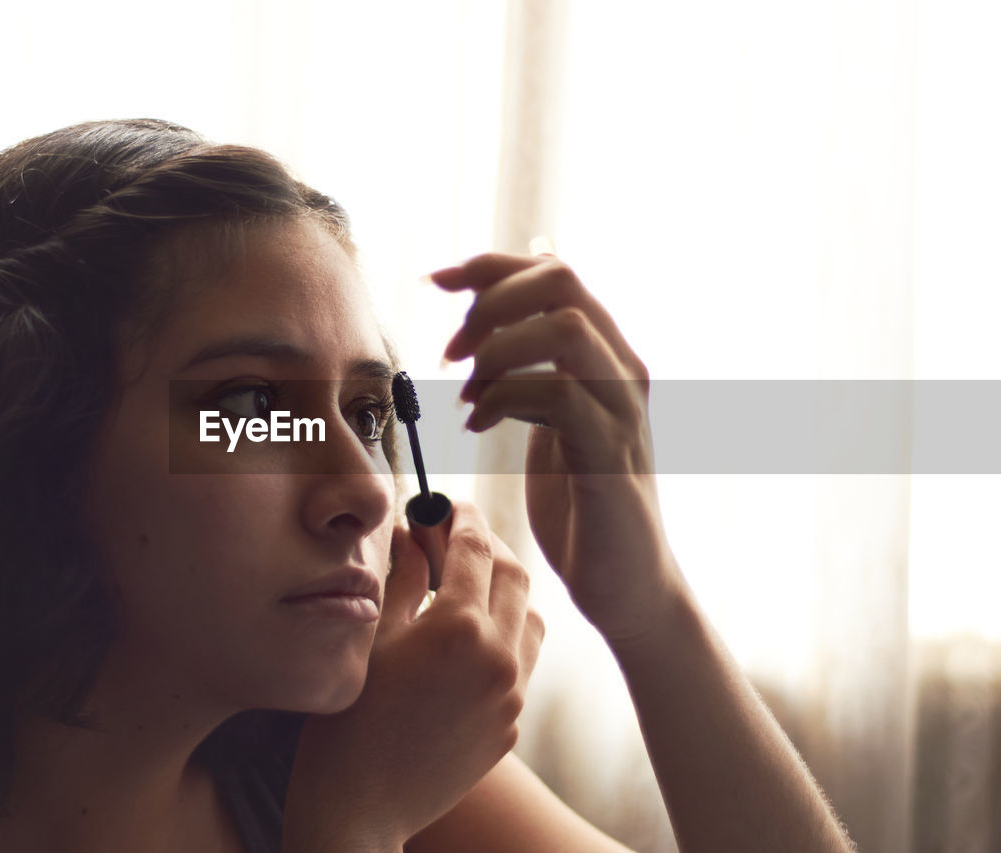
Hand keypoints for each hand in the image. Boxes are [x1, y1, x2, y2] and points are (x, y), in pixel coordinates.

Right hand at [282, 502, 544, 848]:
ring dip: (507, 590)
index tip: (449, 504)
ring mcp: (512, 695)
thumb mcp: (371, 639)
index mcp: (458, 627)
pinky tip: (471, 637)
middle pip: (514, 574)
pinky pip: (525, 662)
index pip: (475, 547)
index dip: (463, 517)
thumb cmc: (349, 723)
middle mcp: (498, 657)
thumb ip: (400, 578)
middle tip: (458, 535)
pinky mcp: (512, 724)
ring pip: (532, 617)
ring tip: (468, 584)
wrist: (361, 808)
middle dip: (488, 546)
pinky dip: (506, 635)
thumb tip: (411, 533)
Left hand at [432, 252, 686, 647]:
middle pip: (562, 282)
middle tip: (450, 352)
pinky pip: (557, 396)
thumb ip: (533, 372)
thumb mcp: (552, 422)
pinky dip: (504, 401)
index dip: (490, 265)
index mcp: (608, 356)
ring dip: (497, 350)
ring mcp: (622, 410)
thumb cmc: (582, 504)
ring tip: (465, 394)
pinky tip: (478, 427)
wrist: (626, 584)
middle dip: (489, 301)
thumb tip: (493, 323)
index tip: (435, 281)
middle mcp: (624, 371)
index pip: (555, 272)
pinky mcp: (610, 454)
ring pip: (564, 329)